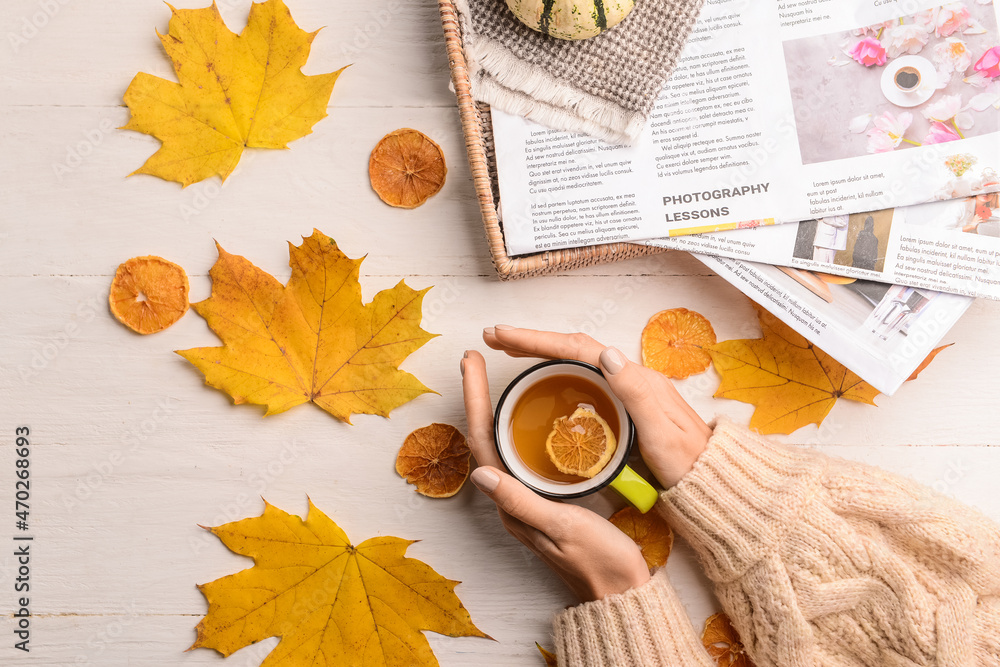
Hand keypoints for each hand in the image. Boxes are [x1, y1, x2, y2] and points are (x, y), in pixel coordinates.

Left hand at [462, 348, 649, 602]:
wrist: (621, 591)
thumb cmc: (598, 560)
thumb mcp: (563, 526)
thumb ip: (522, 501)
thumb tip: (480, 472)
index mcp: (511, 502)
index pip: (482, 441)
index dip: (475, 399)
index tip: (471, 363)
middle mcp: (512, 497)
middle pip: (486, 436)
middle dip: (478, 395)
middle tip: (474, 359)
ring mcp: (528, 496)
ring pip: (502, 443)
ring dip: (494, 408)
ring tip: (492, 376)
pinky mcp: (546, 496)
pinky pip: (523, 452)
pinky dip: (519, 425)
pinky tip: (530, 413)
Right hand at [479, 326, 711, 487]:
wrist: (713, 481)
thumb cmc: (688, 464)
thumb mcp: (662, 433)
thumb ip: (636, 393)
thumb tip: (605, 354)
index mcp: (634, 378)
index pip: (577, 348)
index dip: (536, 341)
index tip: (503, 337)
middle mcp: (630, 377)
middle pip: (573, 347)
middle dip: (532, 340)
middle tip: (495, 338)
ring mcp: (627, 390)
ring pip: (576, 361)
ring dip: (541, 352)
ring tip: (510, 352)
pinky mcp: (625, 405)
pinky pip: (583, 378)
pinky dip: (556, 371)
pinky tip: (544, 381)